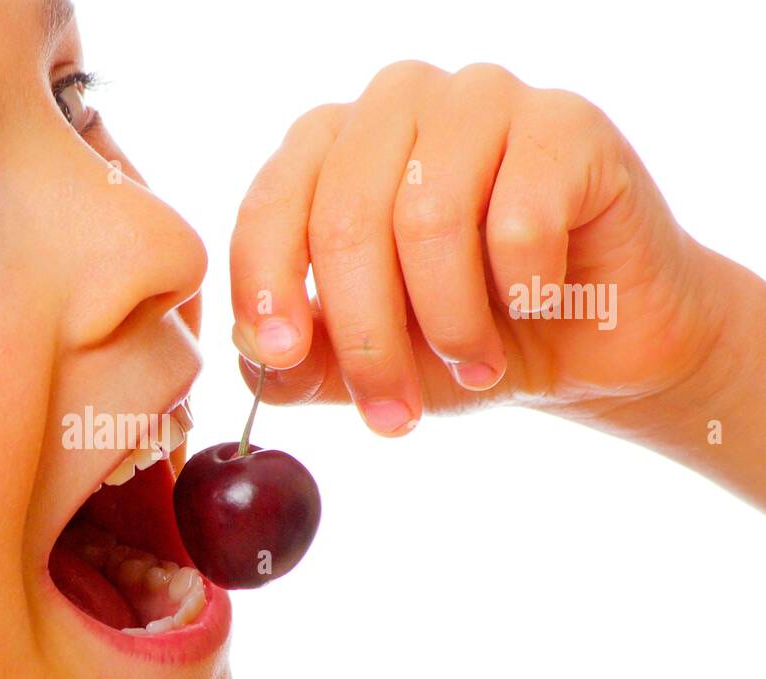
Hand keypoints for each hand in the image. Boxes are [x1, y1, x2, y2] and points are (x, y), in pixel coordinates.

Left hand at [229, 61, 722, 436]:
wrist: (592, 343)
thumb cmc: (465, 337)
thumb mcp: (366, 363)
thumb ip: (299, 361)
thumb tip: (255, 355)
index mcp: (328, 149)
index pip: (269, 207)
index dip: (265, 289)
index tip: (282, 358)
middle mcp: (395, 106)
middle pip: (345, 219)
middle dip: (365, 336)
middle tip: (391, 411)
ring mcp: (480, 99)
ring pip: (427, 218)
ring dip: (448, 322)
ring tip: (475, 366)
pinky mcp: (566, 124)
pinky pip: (519, 219)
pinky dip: (522, 290)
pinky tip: (537, 304)